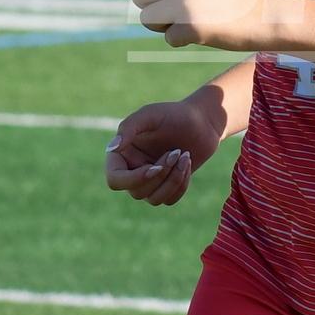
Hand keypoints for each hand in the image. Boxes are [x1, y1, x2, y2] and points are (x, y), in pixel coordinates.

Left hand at [100, 0, 264, 50]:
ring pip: (147, 18)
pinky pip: (168, 38)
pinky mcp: (192, 27)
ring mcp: (185, 3)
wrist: (264, 15)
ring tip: (191, 22)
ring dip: (162, 25)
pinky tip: (202, 35)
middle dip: (147, 6)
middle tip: (171, 13)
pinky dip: (180, 41)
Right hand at [104, 98, 222, 206]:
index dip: (133, 179)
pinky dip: (181, 184)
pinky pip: (169, 199)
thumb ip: (129, 128)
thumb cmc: (174, 114)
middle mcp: (132, 170)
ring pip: (154, 199)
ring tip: (185, 156)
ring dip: (173, 180)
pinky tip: (187, 163)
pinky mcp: (167, 186)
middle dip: (161, 174)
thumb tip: (112, 148)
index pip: (115, 179)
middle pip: (137, 192)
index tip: (154, 167)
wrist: (202, 121)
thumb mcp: (150, 115)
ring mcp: (150, 180)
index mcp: (122, 154)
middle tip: (176, 151)